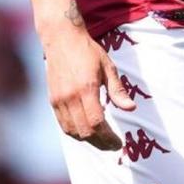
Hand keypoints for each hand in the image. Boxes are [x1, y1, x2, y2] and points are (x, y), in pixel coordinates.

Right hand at [43, 29, 136, 149]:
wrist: (61, 39)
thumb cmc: (87, 51)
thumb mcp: (108, 67)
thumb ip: (117, 90)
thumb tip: (131, 108)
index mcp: (86, 88)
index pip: (97, 122)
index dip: (108, 137)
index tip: (118, 143)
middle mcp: (70, 97)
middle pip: (85, 131)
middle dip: (100, 142)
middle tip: (112, 144)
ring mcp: (59, 100)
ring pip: (72, 131)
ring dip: (88, 139)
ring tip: (101, 140)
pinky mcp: (52, 100)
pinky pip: (63, 125)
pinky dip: (75, 132)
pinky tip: (86, 130)